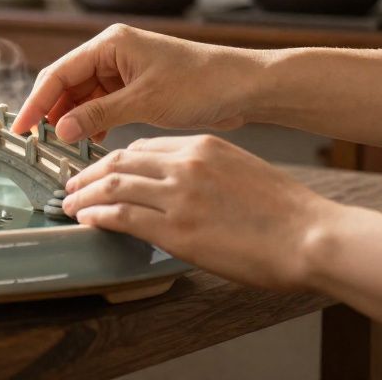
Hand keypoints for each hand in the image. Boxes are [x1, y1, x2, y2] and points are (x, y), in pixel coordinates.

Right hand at [12, 24, 266, 142]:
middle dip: (52, 112)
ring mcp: (123, 69)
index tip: (21, 127)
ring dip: (73, 119)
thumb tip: (61, 130)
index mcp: (110, 44)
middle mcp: (111, 52)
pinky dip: (93, 122)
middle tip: (38, 141)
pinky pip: (101, 104)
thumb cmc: (202, 83)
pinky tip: (93, 141)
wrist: (244, 87)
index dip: (36, 102)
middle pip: (66, 83)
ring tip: (66, 145)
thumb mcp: (144, 101)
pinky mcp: (134, 86)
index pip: (58, 73)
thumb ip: (98, 114)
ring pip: (82, 96)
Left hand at [61, 134, 338, 290]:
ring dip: (84, 195)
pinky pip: (121, 215)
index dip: (114, 159)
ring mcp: (178, 195)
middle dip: (89, 173)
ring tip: (69, 204)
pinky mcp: (176, 229)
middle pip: (120, 160)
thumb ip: (205, 170)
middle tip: (71, 184)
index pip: (142, 147)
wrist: (311, 236)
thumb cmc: (286, 212)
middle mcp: (185, 164)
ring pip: (112, 185)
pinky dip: (96, 215)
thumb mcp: (241, 170)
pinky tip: (86, 219)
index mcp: (202, 146)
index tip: (99, 170)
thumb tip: (178, 184)